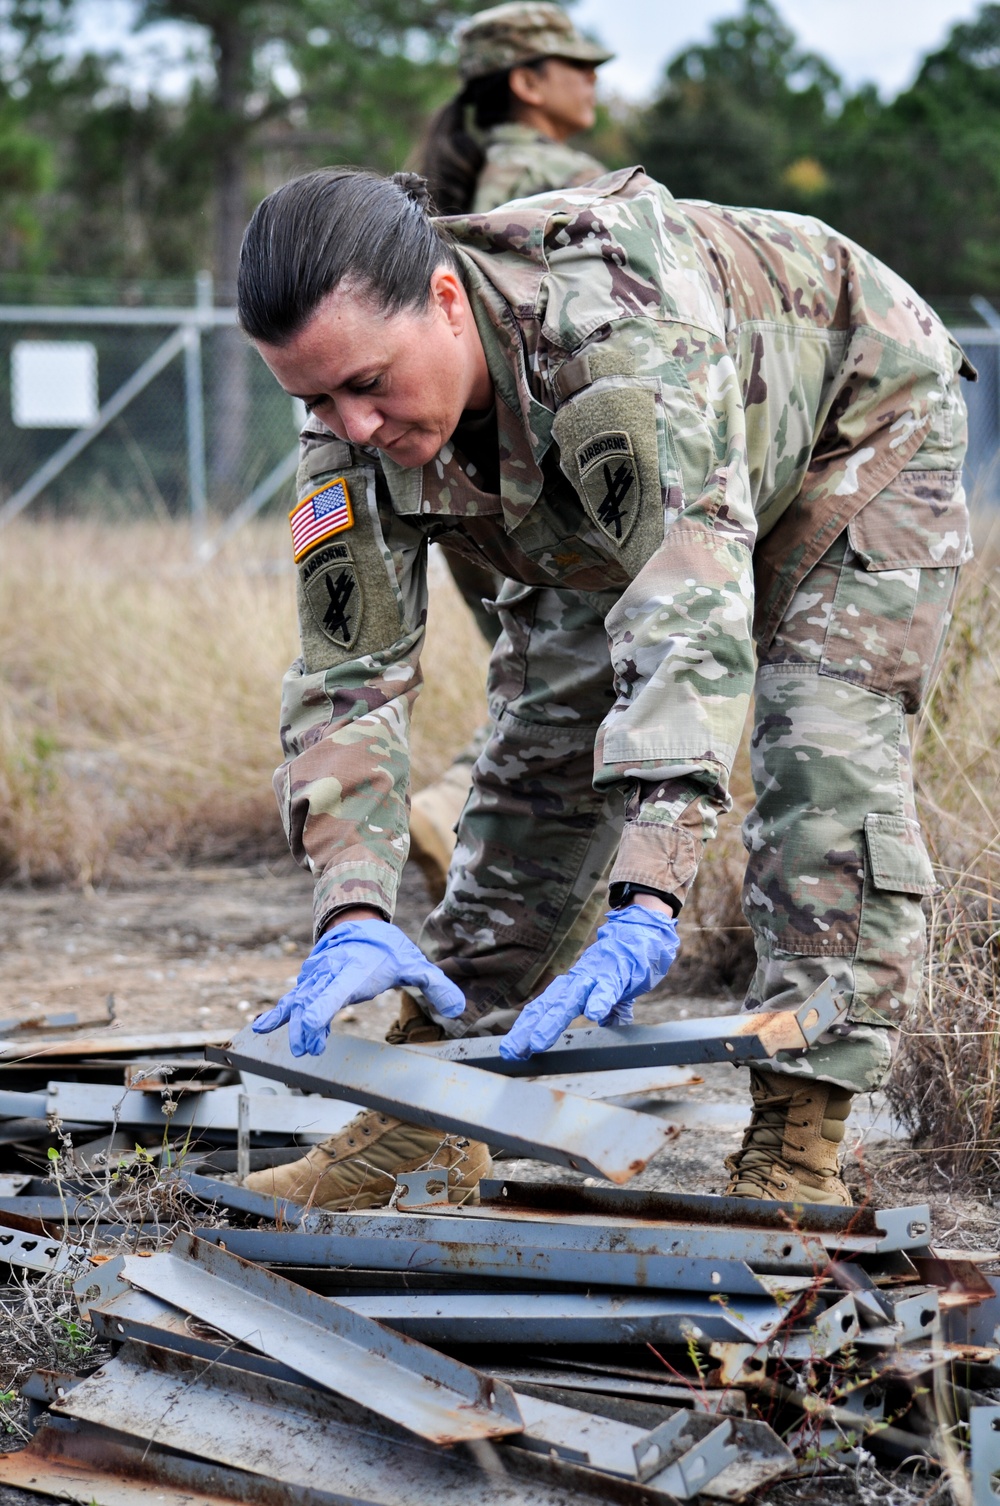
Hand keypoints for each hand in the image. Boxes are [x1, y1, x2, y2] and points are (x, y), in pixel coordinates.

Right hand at [253, 919, 464, 1056]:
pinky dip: (278, 1012)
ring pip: (299, 1001)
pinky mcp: (309, 984)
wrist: (359, 925)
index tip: (314, 1029)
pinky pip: (291, 1000)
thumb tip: (458, 1009)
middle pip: (313, 1000)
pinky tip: (263, 1028)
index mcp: (354, 970)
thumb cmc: (387, 949)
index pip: (336, 992)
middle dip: (306, 1026)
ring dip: (293, 1024)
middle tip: (305, 1050)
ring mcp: (316, 978)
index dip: (323, 1010)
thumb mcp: (415, 964)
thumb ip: (436, 985)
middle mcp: (330, 974)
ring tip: (294, 1048)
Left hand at [499, 906, 679, 1060]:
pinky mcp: (617, 975)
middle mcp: (576, 982)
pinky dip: (600, 1000)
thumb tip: (606, 1030)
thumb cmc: (621, 967)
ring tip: (538, 1042)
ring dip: (552, 1020)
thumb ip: (606, 1013)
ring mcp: (595, 978)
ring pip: (569, 999)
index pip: (541, 1009)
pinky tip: (594, 1014)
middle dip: (526, 1030)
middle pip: (546, 1007)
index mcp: (570, 988)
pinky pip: (608, 988)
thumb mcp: (608, 995)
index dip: (524, 1029)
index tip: (510, 1051)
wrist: (641, 936)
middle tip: (511, 1051)